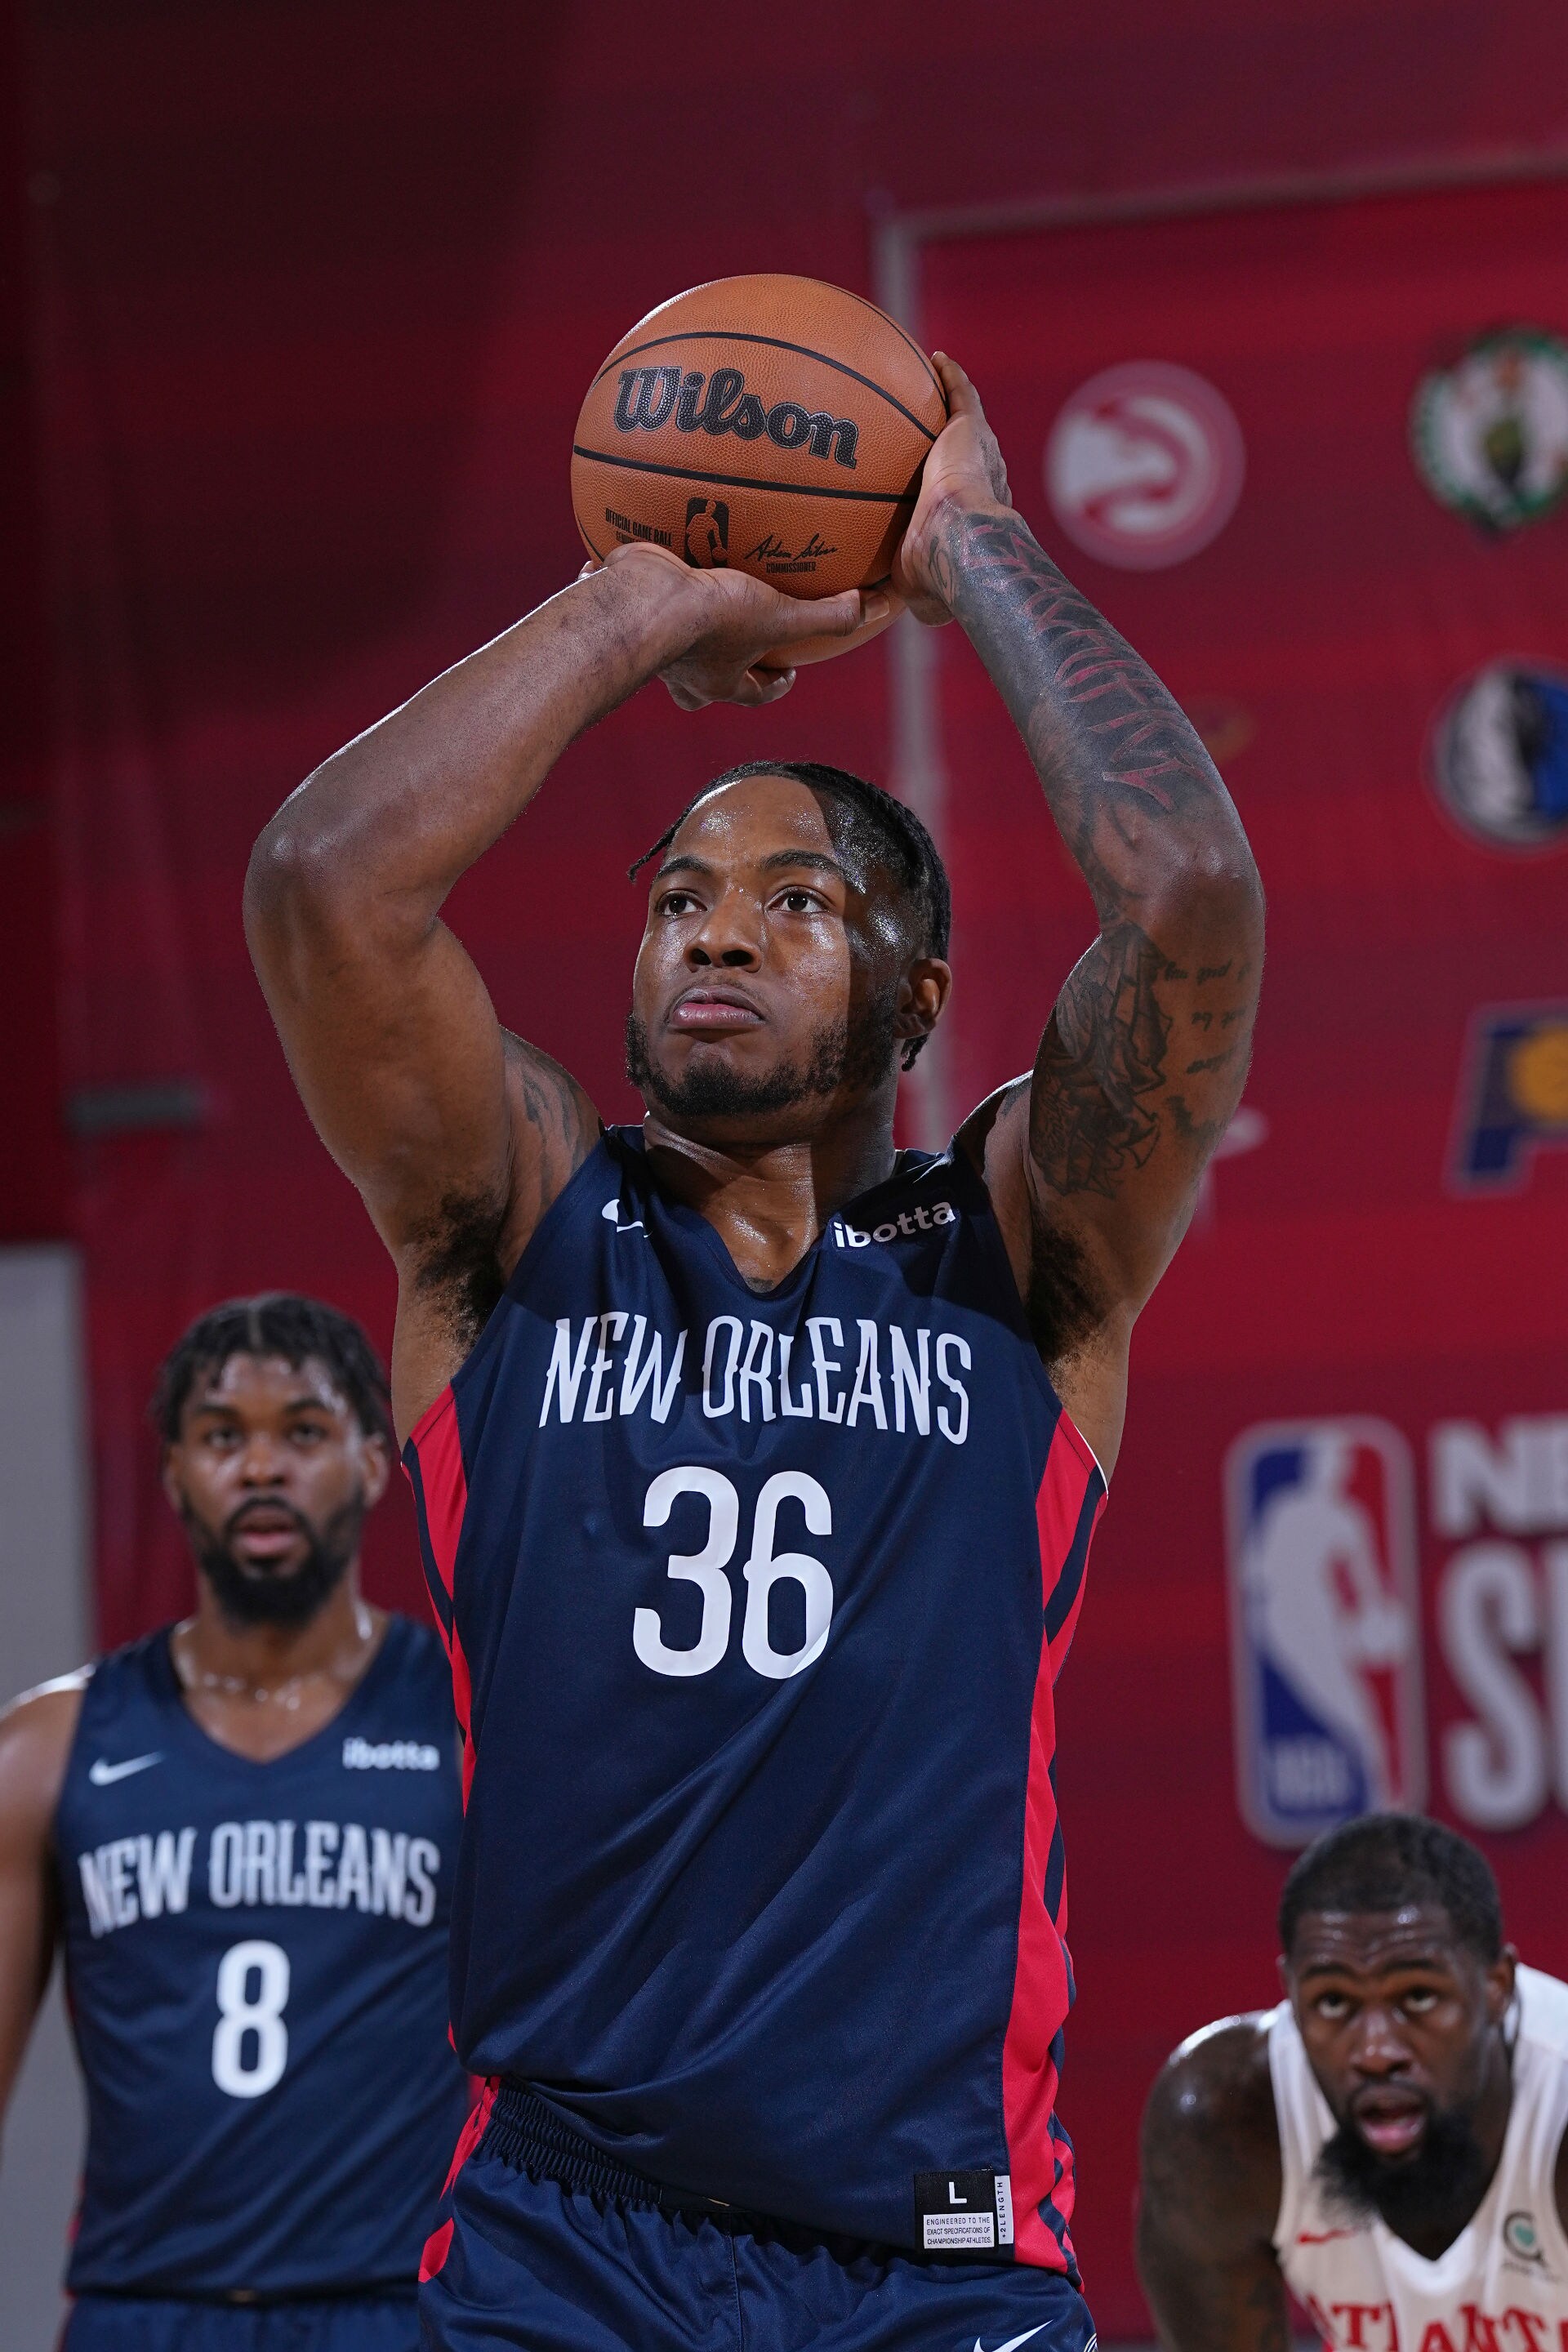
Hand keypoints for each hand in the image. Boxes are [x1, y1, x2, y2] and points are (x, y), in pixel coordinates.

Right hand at [582, 543, 884, 710]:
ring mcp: (649, 642)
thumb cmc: (711, 619)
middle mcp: (681, 670)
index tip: (790, 672)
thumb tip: (868, 608)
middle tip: (735, 636)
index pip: (755, 693)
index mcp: (718, 682)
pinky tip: (637, 552)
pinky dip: (633, 580)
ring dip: (677, 621)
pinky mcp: (624, 608)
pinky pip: (629, 596)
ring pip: (667, 639)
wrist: (640, 603)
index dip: (775, 684)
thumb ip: (826, 618)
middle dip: (721, 660)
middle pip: (707, 675)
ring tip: (689, 591)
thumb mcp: (781, 618)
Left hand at [892, 354, 1011, 625]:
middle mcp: (983, 482)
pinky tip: (934, 360)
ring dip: (953, 402)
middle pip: (969, 457)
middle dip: (954, 445)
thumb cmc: (937, 574)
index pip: (962, 501)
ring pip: (967, 422)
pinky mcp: (971, 429)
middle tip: (934, 436)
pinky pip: (960, 395)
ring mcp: (980, 453)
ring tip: (933, 383)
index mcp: (971, 520)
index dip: (950, 493)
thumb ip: (892, 593)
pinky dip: (950, 377)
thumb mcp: (910, 590)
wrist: (960, 543)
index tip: (933, 489)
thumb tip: (868, 611)